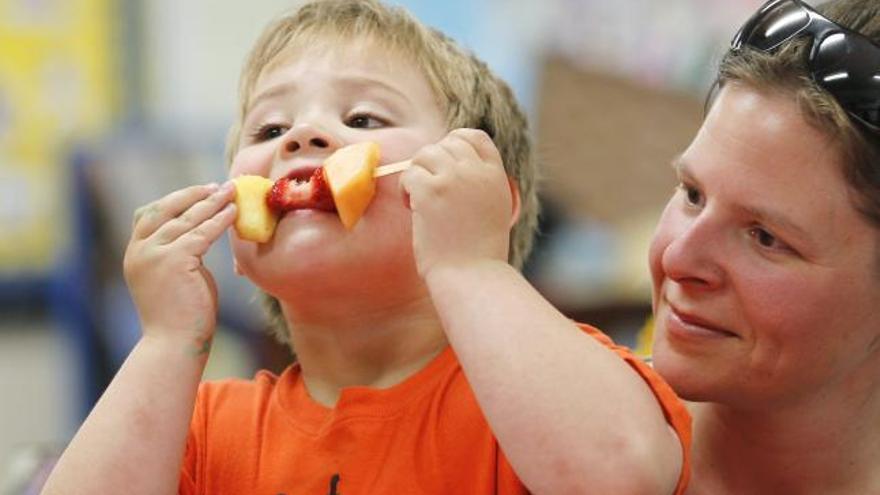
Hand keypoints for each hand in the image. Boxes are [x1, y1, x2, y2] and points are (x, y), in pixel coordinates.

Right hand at [123, 182, 236, 353]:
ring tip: (231, 192)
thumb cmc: (181, 317)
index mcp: (135, 254)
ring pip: (187, 220)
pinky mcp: (174, 260)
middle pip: (166, 210)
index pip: (149, 215)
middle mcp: (139, 251)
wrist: (174, 344)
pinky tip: (233, 213)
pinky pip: (202, 233)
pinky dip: (219, 221)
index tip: (199, 192)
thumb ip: (181, 254)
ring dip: (211, 203)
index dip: (175, 200)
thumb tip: (201, 233)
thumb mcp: (175, 277)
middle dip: (193, 195)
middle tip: (218, 186)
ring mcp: (154, 254)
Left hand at [400, 128, 513, 278]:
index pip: (475, 137)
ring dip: (417, 174)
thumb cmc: (479, 255)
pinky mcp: (431, 191)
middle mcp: (477, 172)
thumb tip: (453, 169)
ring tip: (418, 201)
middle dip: (431, 163)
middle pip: (446, 143)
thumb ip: (480, 185)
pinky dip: (405, 189)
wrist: (472, 276)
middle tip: (427, 190)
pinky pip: (410, 174)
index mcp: (496, 176)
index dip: (455, 143)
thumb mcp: (494, 210)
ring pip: (425, 154)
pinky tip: (411, 209)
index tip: (444, 164)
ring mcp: (453, 179)